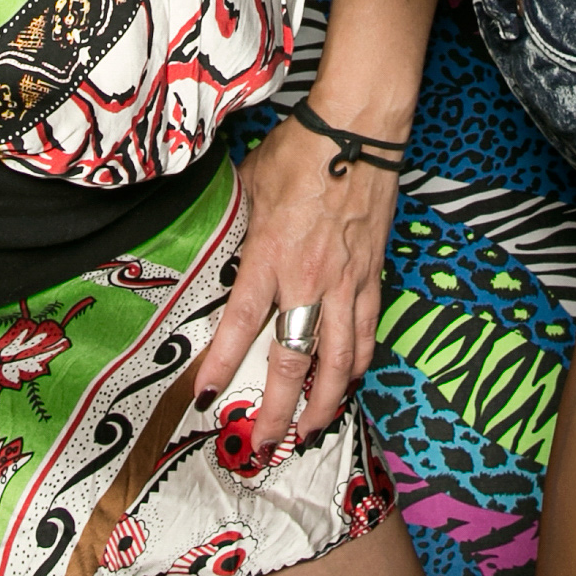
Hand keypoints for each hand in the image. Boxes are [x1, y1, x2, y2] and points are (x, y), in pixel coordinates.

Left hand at [192, 106, 399, 457]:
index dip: (221, 364)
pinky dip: (357, 366)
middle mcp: (309, 279)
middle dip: (276, 411)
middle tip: (264, 444)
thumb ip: (231, 222)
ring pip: (337, 362)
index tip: (204, 396)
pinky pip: (366, 334)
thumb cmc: (303, 150)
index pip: (241, 323)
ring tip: (308, 431)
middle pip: (292, 362)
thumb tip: (209, 237)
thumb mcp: (250, 184)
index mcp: (270, 255)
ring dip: (323, 404)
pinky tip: (348, 382)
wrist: (360, 130)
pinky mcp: (371, 277)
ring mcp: (346, 283)